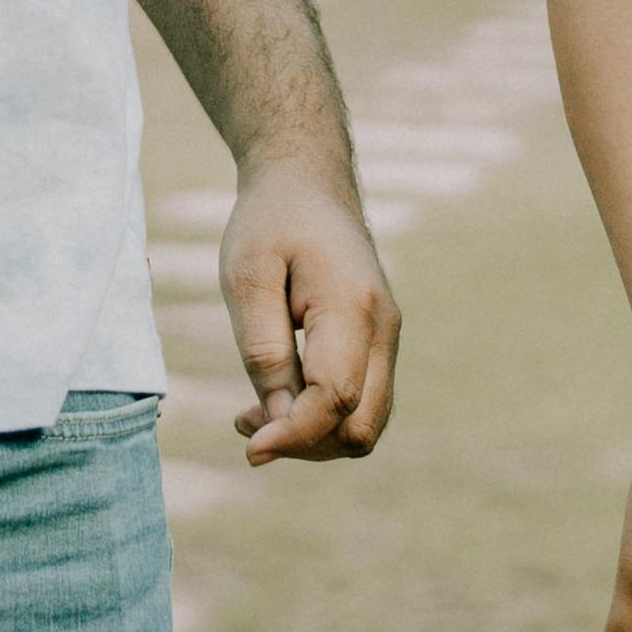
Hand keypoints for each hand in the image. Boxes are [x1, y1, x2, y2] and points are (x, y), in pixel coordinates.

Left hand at [224, 165, 398, 461]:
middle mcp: (384, 328)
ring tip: (250, 415)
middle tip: (245, 425)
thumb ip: (264, 351)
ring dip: (311, 436)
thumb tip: (276, 421)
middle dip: (305, 444)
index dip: (293, 434)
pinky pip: (360, 403)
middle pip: (362, 427)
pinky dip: (321, 419)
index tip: (248, 447)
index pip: (336, 398)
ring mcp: (386, 338)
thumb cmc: (271, 223)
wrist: (308, 183)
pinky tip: (275, 400)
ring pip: (365, 424)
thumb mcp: (247, 277)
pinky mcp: (377, 344)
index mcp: (353, 306)